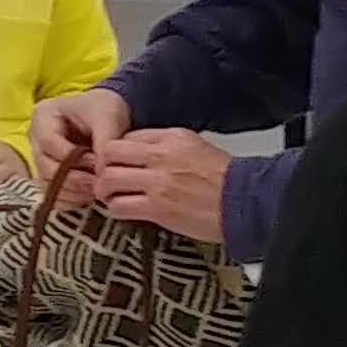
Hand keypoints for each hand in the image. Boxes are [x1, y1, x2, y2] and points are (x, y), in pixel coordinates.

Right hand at [29, 88, 133, 201]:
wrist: (106, 115)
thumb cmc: (104, 109)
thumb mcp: (108, 116)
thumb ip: (105, 142)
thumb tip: (102, 172)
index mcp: (42, 117)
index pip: (48, 143)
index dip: (73, 158)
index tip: (97, 163)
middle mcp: (34, 140)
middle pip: (45, 167)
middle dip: (74, 178)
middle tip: (100, 181)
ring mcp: (40, 160)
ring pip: (48, 185)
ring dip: (74, 191)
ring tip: (98, 188)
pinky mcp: (49, 177)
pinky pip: (54, 196)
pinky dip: (72, 199)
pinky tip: (90, 193)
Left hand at [91, 129, 231, 244]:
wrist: (245, 202)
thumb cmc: (225, 178)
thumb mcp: (196, 147)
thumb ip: (167, 145)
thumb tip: (141, 151)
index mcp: (171, 137)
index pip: (127, 136)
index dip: (115, 150)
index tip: (116, 162)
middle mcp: (160, 156)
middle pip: (109, 153)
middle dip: (101, 166)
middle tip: (105, 178)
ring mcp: (157, 182)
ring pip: (108, 179)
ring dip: (105, 189)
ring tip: (111, 196)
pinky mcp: (157, 208)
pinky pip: (120, 206)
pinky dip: (116, 208)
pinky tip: (123, 210)